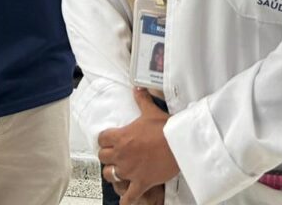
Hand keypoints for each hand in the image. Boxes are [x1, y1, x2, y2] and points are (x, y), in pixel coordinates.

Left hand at [98, 89, 178, 203]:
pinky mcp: (140, 182)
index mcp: (121, 137)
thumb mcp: (151, 111)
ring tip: (118, 170)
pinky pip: (128, 196)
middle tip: (115, 154)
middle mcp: (121, 154)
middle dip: (107, 155)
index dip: (105, 139)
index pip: (102, 139)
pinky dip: (126, 200)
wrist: (180, 144)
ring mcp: (129, 170)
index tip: (110, 139)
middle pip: (102, 157)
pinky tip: (125, 201)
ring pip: (109, 175)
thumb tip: (137, 88)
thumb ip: (141, 100)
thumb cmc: (166, 128)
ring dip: (112, 173)